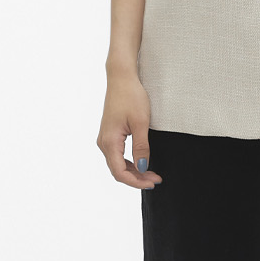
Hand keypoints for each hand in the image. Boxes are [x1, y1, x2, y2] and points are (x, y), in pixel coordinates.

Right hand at [98, 69, 161, 188]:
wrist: (121, 78)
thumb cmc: (131, 96)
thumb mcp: (141, 123)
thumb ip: (141, 147)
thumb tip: (142, 168)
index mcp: (109, 141)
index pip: (120, 172)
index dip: (136, 181)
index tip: (152, 182)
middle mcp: (104, 142)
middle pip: (118, 170)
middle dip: (137, 178)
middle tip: (156, 179)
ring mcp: (105, 139)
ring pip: (118, 164)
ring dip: (134, 171)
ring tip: (152, 174)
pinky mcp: (110, 135)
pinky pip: (118, 155)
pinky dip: (130, 162)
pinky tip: (142, 163)